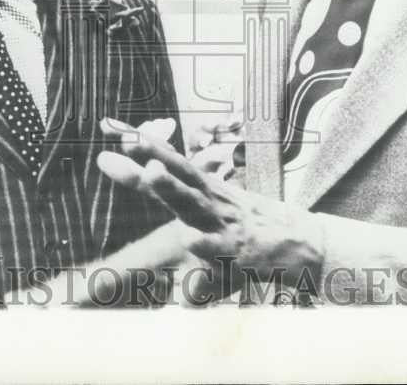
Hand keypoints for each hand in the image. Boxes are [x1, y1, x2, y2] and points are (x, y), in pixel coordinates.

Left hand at [97, 118, 324, 296]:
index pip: (165, 162)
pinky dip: (204, 243)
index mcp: (199, 189)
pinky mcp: (236, 249)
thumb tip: (169, 281)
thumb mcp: (209, 228)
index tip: (107, 125)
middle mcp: (208, 199)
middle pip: (176, 172)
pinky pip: (217, 246)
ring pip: (193, 202)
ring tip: (151, 173)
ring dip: (171, 188)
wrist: (300, 244)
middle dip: (150, 155)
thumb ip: (182, 245)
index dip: (138, 145)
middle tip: (126, 138)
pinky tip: (189, 239)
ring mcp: (222, 222)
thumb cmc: (249, 232)